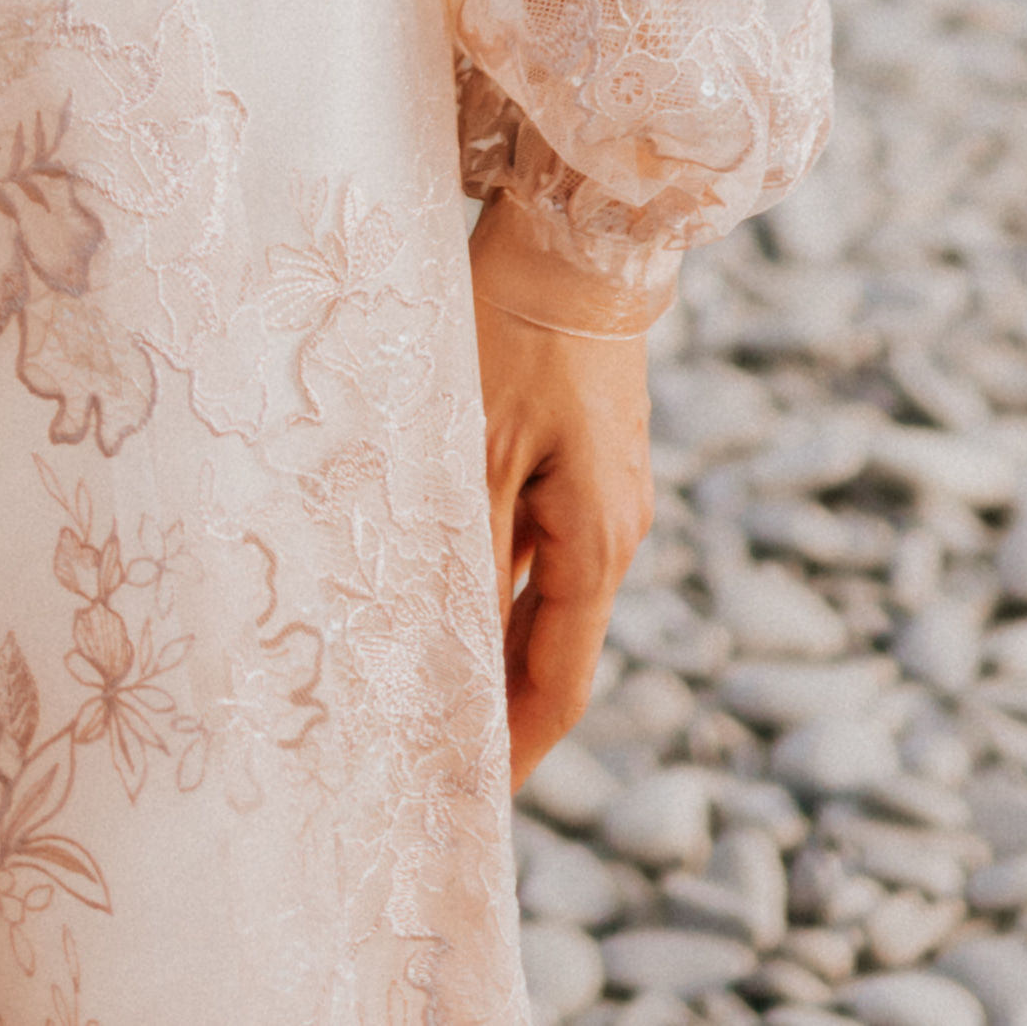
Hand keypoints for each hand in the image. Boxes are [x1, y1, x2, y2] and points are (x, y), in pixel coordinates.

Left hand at [472, 236, 658, 782]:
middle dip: (491, 700)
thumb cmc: (517, 330)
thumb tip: (444, 656)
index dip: (511, 751)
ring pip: (540, 591)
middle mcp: (614, 530)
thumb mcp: (474, 447)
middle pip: (550, 646)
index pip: (554, 686)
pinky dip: (492, 571)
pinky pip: (539, 538)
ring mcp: (604, 490)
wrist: (575, 225)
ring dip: (486, 632)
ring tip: (413, 667)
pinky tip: (439, 569)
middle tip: (421, 743)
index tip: (462, 800)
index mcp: (596, 545)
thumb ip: (465, 555)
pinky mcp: (586, 452)